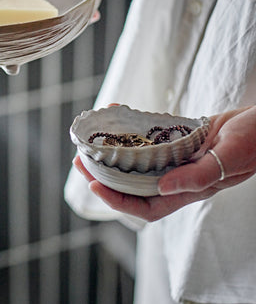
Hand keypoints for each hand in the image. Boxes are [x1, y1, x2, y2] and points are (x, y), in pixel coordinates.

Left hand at [73, 105, 255, 221]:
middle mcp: (179, 176)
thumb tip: (161, 187)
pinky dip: (132, 126)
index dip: (118, 201)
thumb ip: (198, 175)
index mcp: (190, 189)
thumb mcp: (229, 158)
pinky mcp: (179, 138)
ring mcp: (178, 157)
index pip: (146, 206)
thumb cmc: (254, 142)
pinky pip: (149, 135)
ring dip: (113, 150)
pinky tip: (117, 111)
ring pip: (138, 159)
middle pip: (134, 183)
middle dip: (105, 174)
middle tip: (79, 158)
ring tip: (91, 137)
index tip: (94, 184)